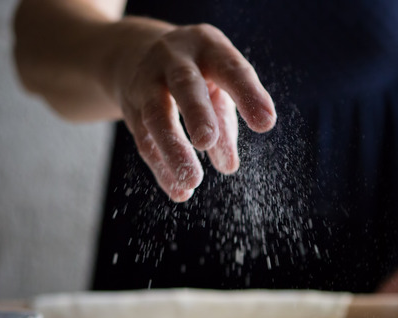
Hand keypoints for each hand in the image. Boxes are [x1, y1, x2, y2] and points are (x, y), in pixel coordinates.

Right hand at [115, 22, 276, 201]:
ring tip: (192, 180)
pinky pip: (145, 141)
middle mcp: (174, 59)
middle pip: (184, 85)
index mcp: (206, 46)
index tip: (266, 123)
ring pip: (157, 116)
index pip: (230, 68)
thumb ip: (226, 123)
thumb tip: (229, 166)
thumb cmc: (196, 73)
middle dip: (196, 112)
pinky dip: (162, 169)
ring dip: (174, 149)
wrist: (135, 53)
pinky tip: (179, 192)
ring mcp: (147, 82)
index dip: (248, 94)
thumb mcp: (217, 85)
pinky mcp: (131, 109)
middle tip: (207, 141)